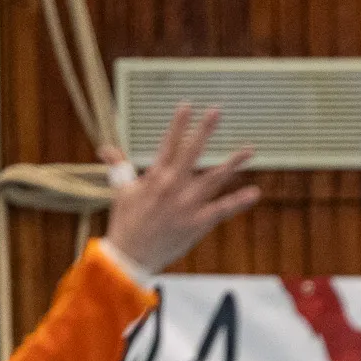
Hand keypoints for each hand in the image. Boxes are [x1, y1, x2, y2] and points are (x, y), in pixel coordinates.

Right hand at [102, 103, 259, 274]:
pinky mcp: (197, 222)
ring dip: (232, 163)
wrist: (131, 256)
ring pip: (213, 178)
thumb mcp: (121, 192)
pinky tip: (254, 192)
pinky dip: (238, 202)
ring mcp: (187, 204)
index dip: (178, 124)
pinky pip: (222, 209)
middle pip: (191, 152)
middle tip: (216, 111)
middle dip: (204, 130)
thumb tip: (106, 149)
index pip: (168, 143)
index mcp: (154, 176)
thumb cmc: (126, 223)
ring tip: (249, 150)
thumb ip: (119, 167)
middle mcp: (172, 186)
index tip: (187, 105)